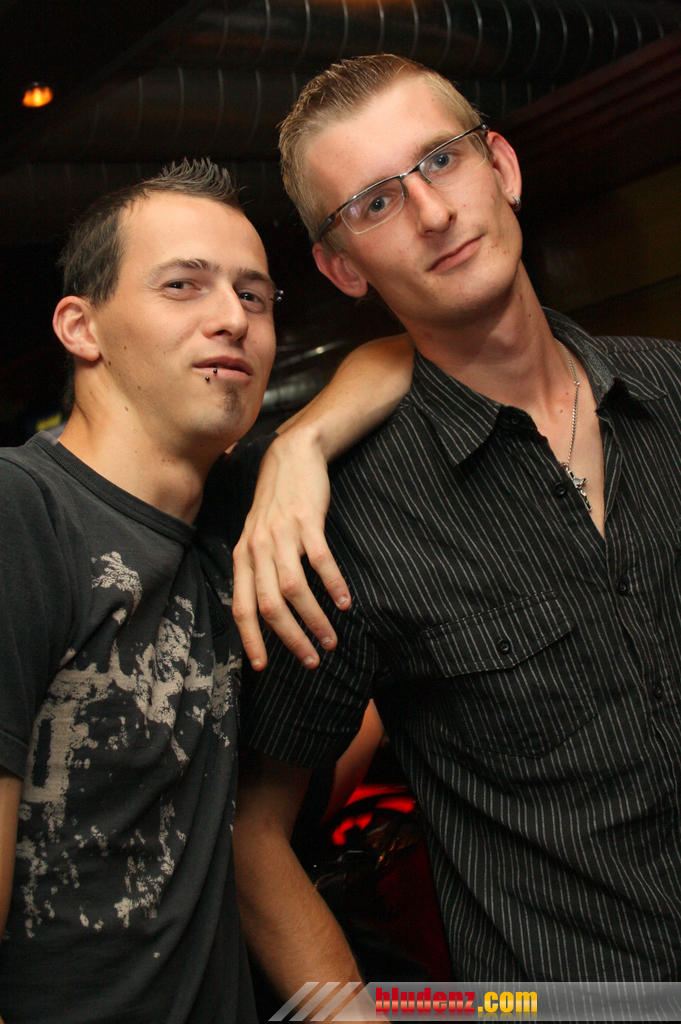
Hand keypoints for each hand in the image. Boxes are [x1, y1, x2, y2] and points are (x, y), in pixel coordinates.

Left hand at [232, 429, 350, 670]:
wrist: (292, 456)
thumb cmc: (277, 505)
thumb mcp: (257, 538)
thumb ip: (257, 571)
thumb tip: (265, 615)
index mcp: (243, 557)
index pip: (241, 607)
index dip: (251, 640)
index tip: (263, 667)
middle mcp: (257, 548)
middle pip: (269, 606)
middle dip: (290, 639)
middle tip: (311, 661)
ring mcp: (281, 534)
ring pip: (293, 589)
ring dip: (314, 619)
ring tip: (331, 640)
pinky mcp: (307, 521)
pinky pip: (319, 560)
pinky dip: (332, 585)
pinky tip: (345, 602)